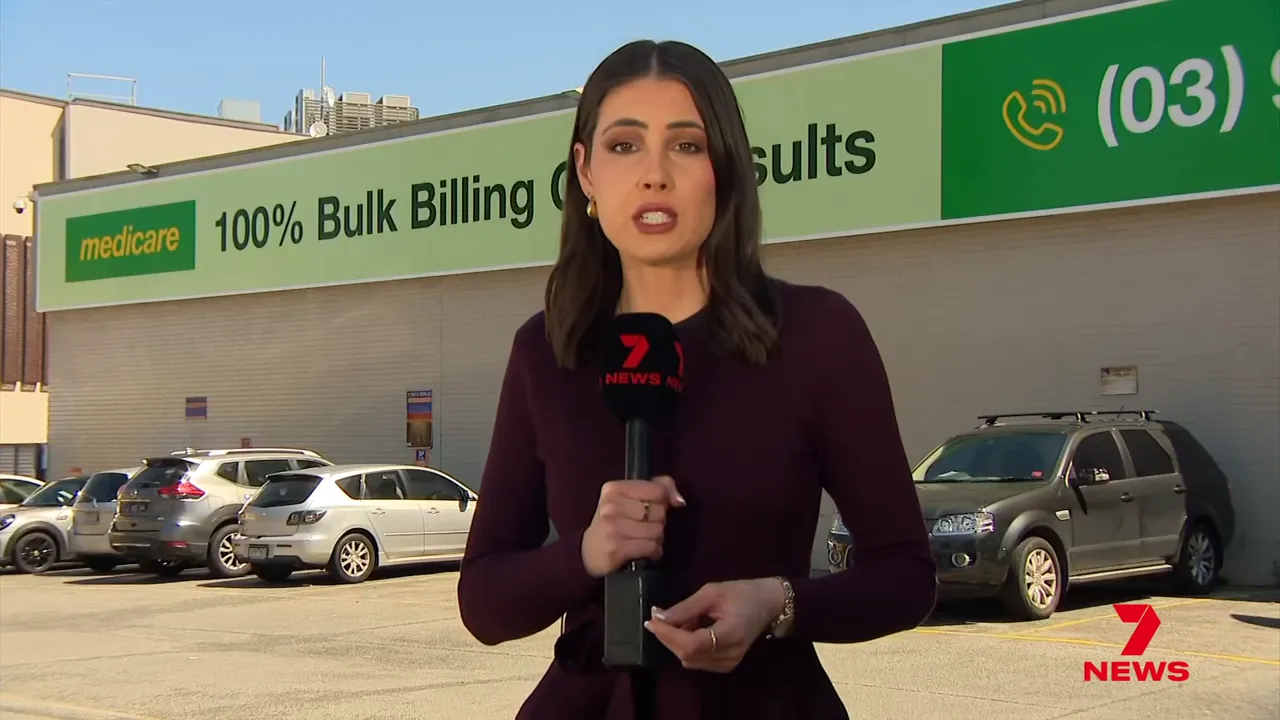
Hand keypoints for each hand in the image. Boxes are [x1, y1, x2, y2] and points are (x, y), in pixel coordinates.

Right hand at [580, 476, 684, 577]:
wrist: (590, 552)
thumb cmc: (616, 521)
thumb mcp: (631, 498)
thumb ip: (660, 488)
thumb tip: (679, 501)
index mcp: (614, 488)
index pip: (657, 490)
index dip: (662, 501)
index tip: (653, 508)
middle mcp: (611, 506)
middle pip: (659, 512)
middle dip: (658, 522)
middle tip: (645, 527)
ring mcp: (612, 527)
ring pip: (657, 531)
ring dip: (657, 539)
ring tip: (644, 540)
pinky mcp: (616, 548)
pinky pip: (651, 547)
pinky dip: (654, 552)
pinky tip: (645, 552)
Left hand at [645, 578, 786, 672]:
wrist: (768, 605)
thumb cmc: (742, 593)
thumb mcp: (712, 592)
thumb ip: (685, 607)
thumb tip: (659, 618)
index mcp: (730, 634)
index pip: (692, 644)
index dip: (668, 635)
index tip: (651, 621)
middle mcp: (730, 655)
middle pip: (688, 655)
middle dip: (667, 637)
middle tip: (656, 618)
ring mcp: (729, 663)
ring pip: (690, 660)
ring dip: (676, 643)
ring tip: (675, 621)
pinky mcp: (727, 665)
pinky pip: (698, 661)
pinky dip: (686, 648)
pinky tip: (688, 631)